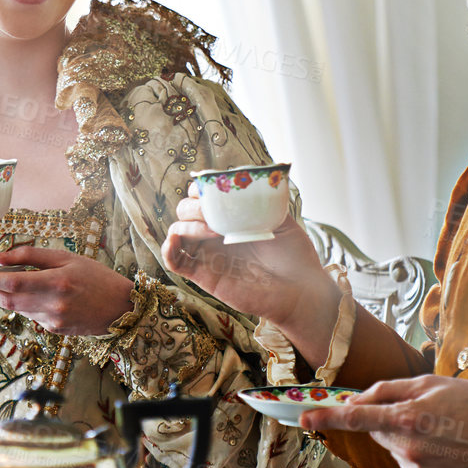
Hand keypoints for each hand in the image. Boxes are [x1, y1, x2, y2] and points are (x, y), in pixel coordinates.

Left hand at [0, 247, 134, 337]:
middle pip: (8, 300)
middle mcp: (53, 304)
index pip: (12, 282)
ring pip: (17, 309)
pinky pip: (31, 315)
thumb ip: (32, 256)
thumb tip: (1, 258)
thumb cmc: (96, 278)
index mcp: (57, 282)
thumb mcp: (67, 258)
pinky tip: (22, 297)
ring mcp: (53, 321)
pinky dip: (21, 305)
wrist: (120, 308)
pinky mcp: (54, 330)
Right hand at [161, 196, 334, 352]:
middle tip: (213, 213)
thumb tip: (250, 178)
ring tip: (212, 230)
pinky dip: (168, 250)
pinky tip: (176, 241)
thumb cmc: (294, 256)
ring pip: (176, 231)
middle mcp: (215, 234)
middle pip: (185, 211)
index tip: (213, 188)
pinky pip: (174, 262)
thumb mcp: (280, 218)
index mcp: (231, 218)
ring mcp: (208, 253)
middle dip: (193, 206)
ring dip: (186, 225)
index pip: (201, 195)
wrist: (300, 289)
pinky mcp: (203, 275)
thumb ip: (262, 199)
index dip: (200, 188)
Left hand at [299, 375, 467, 467]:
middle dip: (388, 420)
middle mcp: (408, 447)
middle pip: (377, 431)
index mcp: (408, 417)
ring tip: (442, 430)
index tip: (303, 418)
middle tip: (424, 411)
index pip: (356, 418)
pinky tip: (445, 447)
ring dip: (405, 437)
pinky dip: (419, 453)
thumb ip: (388, 390)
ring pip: (393, 447)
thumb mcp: (432, 383)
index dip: (327, 418)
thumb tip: (356, 399)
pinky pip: (409, 463)